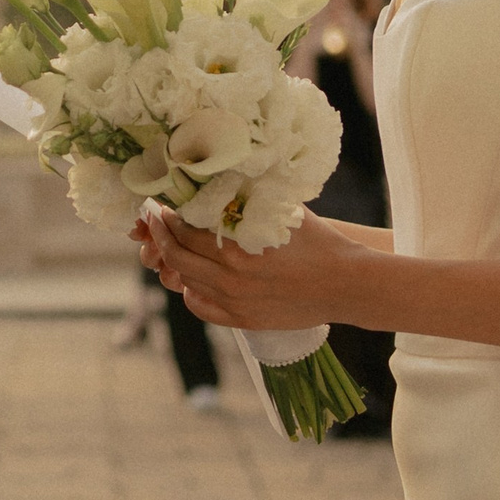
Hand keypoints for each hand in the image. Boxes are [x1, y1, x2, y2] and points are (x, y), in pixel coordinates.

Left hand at [136, 205, 360, 329]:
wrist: (346, 284)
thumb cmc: (318, 241)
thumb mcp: (281, 210)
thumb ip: (247, 199)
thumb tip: (216, 179)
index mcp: (237, 248)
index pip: (184, 229)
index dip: (166, 215)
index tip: (158, 204)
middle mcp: (230, 278)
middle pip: (176, 256)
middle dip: (160, 235)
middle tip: (153, 220)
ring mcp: (235, 302)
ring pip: (185, 281)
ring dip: (172, 261)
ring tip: (171, 244)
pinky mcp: (243, 320)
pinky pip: (201, 307)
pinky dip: (189, 291)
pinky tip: (191, 278)